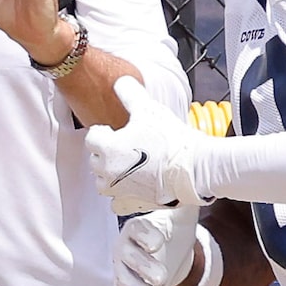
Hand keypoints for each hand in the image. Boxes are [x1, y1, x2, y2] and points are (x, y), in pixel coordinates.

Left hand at [86, 76, 206, 212]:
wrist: (194, 168)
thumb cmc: (171, 141)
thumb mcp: (148, 109)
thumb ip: (129, 93)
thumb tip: (120, 82)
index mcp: (108, 148)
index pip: (92, 137)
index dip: (103, 131)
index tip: (114, 129)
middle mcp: (108, 171)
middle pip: (94, 160)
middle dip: (105, 151)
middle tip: (124, 145)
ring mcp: (120, 190)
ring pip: (102, 182)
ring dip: (109, 173)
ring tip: (125, 164)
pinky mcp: (133, 203)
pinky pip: (116, 203)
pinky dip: (120, 195)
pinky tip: (130, 186)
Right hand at [114, 206, 204, 285]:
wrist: (165, 249)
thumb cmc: (172, 229)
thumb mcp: (183, 215)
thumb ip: (188, 199)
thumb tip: (198, 182)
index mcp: (137, 228)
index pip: (137, 230)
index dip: (145, 236)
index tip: (157, 244)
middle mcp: (124, 248)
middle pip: (129, 259)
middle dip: (145, 269)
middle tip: (163, 279)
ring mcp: (121, 270)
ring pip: (124, 284)